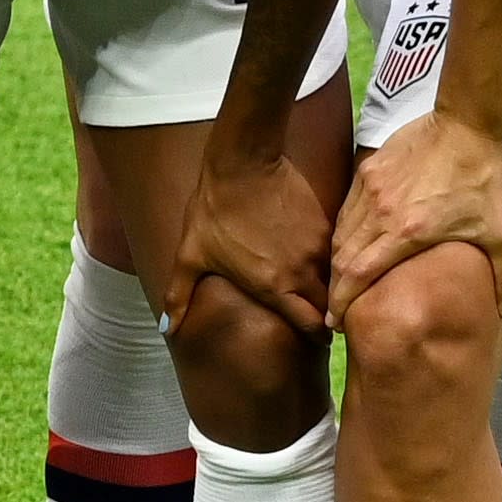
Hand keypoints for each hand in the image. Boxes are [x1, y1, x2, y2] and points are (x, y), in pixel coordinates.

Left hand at [176, 136, 334, 336]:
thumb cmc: (214, 210)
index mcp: (273, 287)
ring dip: (330, 287)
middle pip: (328, 307)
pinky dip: (328, 259)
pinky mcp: (325, 224)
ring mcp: (318, 247)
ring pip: (335, 278)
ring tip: (324, 288)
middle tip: (323, 318)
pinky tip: (316, 256)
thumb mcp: (191, 255)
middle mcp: (302, 272)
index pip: (311, 326)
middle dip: (328, 316)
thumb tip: (166, 329)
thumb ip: (180, 295)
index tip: (315, 339)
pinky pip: (333, 251)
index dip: (315, 337)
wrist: (243, 162)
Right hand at [331, 109, 501, 318]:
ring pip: (340, 233)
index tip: (336, 320)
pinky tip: (350, 244)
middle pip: (342, 257)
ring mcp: (369, 188)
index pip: (359, 272)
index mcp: (407, 231)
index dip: (343, 299)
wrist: (466, 125)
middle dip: (334, 287)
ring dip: (337, 261)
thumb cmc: (484, 181)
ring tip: (340, 281)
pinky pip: (347, 209)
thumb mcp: (501, 232)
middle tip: (335, 309)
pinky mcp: (368, 171)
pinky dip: (344, 232)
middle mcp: (380, 212)